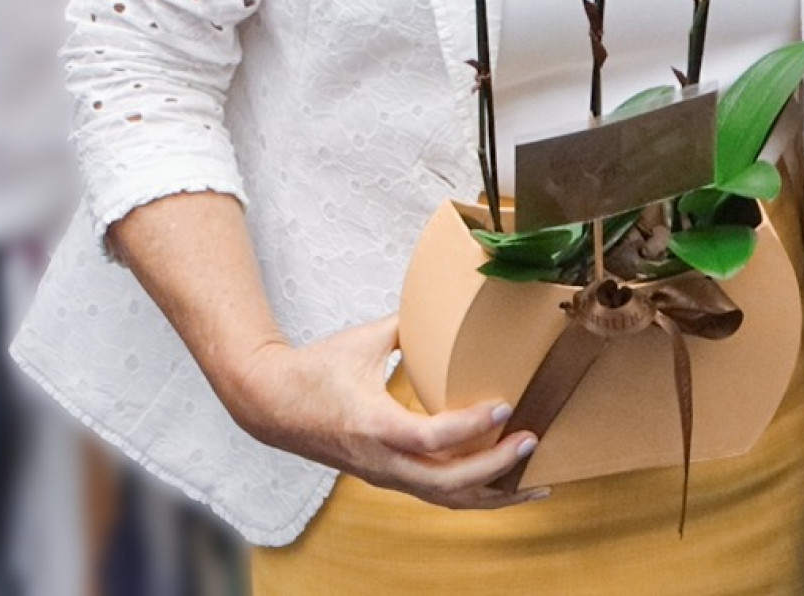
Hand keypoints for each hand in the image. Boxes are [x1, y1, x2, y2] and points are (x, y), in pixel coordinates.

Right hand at [229, 314, 549, 509]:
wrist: (271, 405)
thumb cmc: (316, 370)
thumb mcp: (365, 339)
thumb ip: (411, 324)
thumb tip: (451, 304)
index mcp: (373, 425)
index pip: (429, 438)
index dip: (470, 427)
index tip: (504, 406)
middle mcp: (381, 460)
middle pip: (445, 483)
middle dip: (495, 468)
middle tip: (531, 442)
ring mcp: (384, 474)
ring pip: (444, 499)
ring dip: (491, 494)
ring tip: (533, 484)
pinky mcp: (388, 477)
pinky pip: (436, 495)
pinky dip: (472, 494)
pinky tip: (501, 485)